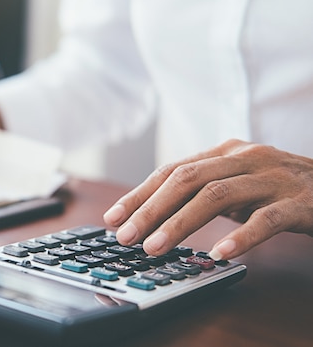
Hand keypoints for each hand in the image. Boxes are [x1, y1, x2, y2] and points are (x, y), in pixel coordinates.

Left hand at [103, 139, 312, 259]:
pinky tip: (219, 254)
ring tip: (156, 247)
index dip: (139, 194)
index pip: (171, 171)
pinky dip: (240, 236)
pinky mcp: (299, 202)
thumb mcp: (236, 183)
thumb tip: (153, 214)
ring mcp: (272, 178)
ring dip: (181, 223)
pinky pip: (266, 219)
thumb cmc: (279, 187)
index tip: (113, 217)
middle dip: (150, 209)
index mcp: (224, 152)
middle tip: (126, 236)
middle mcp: (244, 158)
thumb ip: (201, 191)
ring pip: (217, 196)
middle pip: (186, 179)